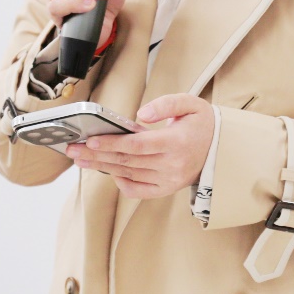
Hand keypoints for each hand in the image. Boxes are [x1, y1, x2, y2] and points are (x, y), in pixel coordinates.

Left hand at [65, 94, 214, 198]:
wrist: (220, 150)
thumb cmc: (201, 123)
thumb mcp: (190, 103)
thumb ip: (166, 104)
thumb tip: (141, 114)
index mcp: (176, 142)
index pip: (137, 145)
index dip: (112, 143)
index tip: (91, 139)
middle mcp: (171, 165)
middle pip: (126, 161)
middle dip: (96, 154)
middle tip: (73, 149)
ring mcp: (168, 180)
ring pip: (127, 174)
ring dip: (102, 166)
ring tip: (80, 158)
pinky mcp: (165, 189)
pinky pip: (137, 190)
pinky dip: (120, 182)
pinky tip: (107, 171)